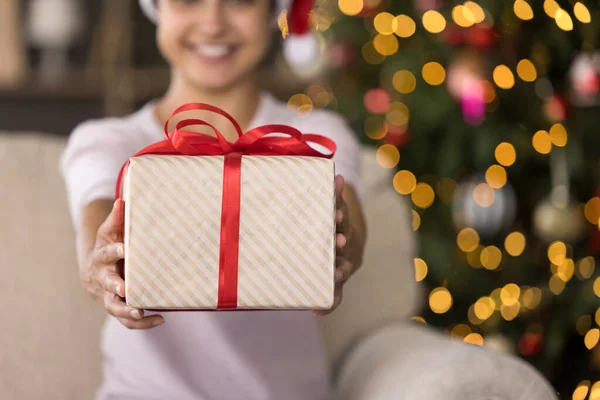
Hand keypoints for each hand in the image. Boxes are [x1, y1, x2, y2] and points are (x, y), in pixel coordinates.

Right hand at [81, 199, 163, 328]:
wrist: (94, 273)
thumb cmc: (108, 248)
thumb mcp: (109, 232)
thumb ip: (116, 218)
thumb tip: (123, 199)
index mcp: (102, 258)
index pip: (105, 254)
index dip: (114, 251)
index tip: (123, 248)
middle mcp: (104, 279)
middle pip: (107, 284)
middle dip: (116, 287)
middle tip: (125, 288)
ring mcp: (109, 296)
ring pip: (114, 307)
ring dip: (127, 311)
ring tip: (140, 311)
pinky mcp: (118, 309)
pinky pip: (127, 321)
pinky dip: (142, 322)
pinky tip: (160, 319)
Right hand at [313, 175, 355, 315]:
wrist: (347, 239)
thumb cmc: (334, 264)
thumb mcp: (332, 281)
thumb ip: (330, 296)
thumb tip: (317, 312)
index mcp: (343, 262)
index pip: (343, 267)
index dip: (341, 270)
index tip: (337, 274)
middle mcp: (345, 244)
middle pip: (344, 242)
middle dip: (341, 241)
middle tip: (337, 240)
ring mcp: (343, 226)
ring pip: (343, 219)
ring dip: (340, 214)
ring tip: (336, 211)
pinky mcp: (339, 208)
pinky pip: (338, 198)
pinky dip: (339, 190)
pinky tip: (339, 178)